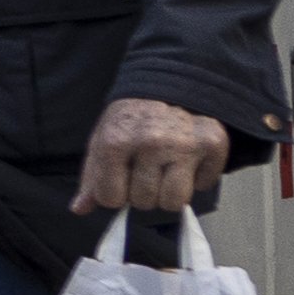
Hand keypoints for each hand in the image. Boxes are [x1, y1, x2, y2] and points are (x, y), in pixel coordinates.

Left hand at [76, 96, 230, 217]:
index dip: (115, 193)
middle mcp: (150, 142)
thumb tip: (80, 208)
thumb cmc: (131, 121)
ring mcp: (183, 143)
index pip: (111, 198)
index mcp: (116, 141)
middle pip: (144, 202)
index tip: (121, 178)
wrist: (168, 86)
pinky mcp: (213, 143)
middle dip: (144, 193)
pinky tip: (189, 160)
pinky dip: (198, 178)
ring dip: (170, 193)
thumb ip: (92, 178)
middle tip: (147, 170)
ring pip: (174, 202)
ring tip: (166, 170)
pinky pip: (204, 186)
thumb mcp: (102, 142)